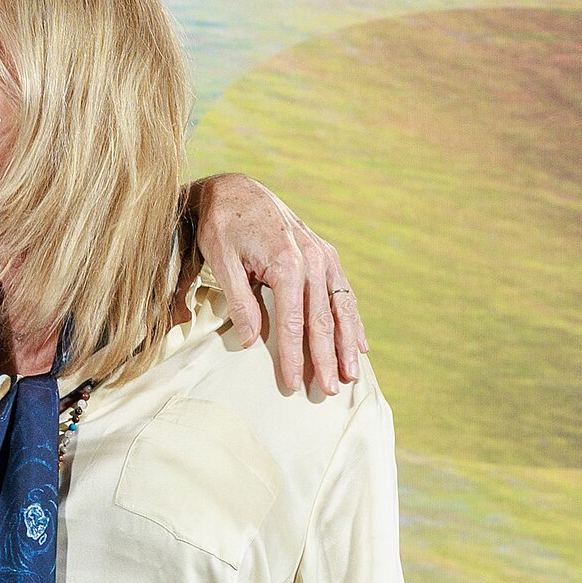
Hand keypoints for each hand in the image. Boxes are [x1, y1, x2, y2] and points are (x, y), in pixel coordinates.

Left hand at [194, 174, 366, 397]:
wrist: (237, 190)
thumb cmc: (223, 226)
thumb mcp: (221, 261)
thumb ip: (239, 301)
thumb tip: (250, 342)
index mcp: (286, 262)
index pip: (292, 321)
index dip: (294, 356)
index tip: (294, 385)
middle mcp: (313, 258)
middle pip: (322, 320)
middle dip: (326, 359)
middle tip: (329, 391)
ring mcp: (324, 255)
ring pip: (340, 308)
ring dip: (346, 344)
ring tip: (350, 375)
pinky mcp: (326, 254)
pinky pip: (344, 292)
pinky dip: (352, 320)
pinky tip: (360, 345)